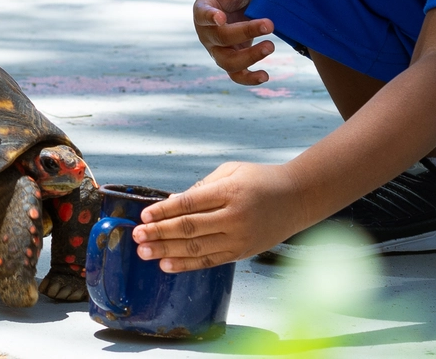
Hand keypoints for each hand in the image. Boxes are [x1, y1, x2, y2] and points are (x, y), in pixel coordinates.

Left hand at [130, 162, 312, 272]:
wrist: (298, 199)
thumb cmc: (261, 180)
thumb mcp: (232, 171)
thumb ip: (202, 187)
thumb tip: (172, 202)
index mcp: (230, 191)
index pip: (189, 203)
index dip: (164, 210)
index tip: (144, 214)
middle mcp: (234, 217)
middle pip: (189, 228)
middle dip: (159, 232)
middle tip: (137, 235)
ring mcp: (239, 237)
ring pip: (196, 248)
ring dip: (166, 250)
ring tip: (144, 252)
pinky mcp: (242, 252)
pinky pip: (209, 261)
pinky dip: (186, 264)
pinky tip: (166, 264)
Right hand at [194, 0, 276, 85]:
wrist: (237, 4)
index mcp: (203, 9)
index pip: (202, 14)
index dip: (210, 17)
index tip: (220, 17)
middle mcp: (207, 33)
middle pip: (221, 38)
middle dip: (245, 32)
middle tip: (269, 24)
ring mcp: (217, 50)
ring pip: (227, 62)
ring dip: (249, 57)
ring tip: (271, 46)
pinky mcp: (230, 60)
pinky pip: (236, 75)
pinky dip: (249, 79)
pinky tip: (265, 76)